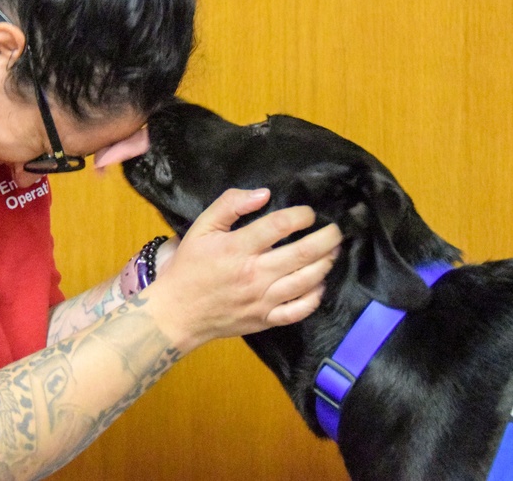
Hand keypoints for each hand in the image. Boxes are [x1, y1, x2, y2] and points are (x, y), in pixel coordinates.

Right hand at [143, 188, 340, 352]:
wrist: (177, 313)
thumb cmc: (189, 267)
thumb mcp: (201, 228)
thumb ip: (229, 205)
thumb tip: (263, 194)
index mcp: (237, 248)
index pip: (280, 226)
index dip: (301, 216)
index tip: (308, 213)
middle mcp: (254, 274)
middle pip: (303, 253)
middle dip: (327, 238)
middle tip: (335, 230)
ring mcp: (263, 300)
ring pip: (307, 281)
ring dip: (326, 263)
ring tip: (332, 251)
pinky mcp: (266, 319)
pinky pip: (300, 310)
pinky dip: (315, 296)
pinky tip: (318, 284)